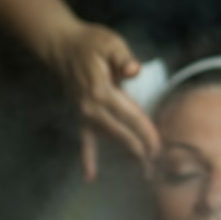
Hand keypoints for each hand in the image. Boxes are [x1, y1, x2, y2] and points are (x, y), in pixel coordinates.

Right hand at [43, 21, 159, 181]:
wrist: (61, 45)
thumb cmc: (90, 43)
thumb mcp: (110, 43)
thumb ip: (123, 57)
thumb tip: (134, 69)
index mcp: (101, 90)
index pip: (129, 115)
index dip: (145, 131)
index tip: (159, 146)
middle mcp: (91, 107)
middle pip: (120, 133)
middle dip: (139, 149)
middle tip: (156, 165)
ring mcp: (83, 113)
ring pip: (108, 139)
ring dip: (125, 154)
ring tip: (142, 170)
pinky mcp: (80, 115)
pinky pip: (84, 140)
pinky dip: (87, 158)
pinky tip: (90, 177)